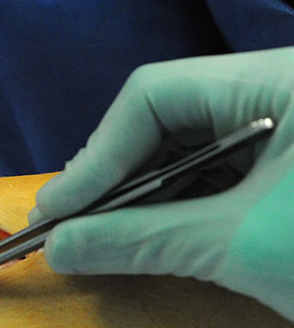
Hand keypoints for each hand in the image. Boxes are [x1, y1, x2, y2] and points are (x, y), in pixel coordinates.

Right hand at [31, 47, 293, 321]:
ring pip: (190, 145)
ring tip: (99, 237)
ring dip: (140, 195)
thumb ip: (138, 239)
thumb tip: (58, 246)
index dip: (96, 155)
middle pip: (169, 115)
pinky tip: (150, 234)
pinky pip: (218, 172)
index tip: (57, 215)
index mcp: (283, 81)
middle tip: (68, 228)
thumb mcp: (238, 246)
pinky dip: (177, 205)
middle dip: (114, 176)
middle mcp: (283, 89)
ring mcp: (292, 125)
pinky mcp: (293, 164)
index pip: (156, 94)